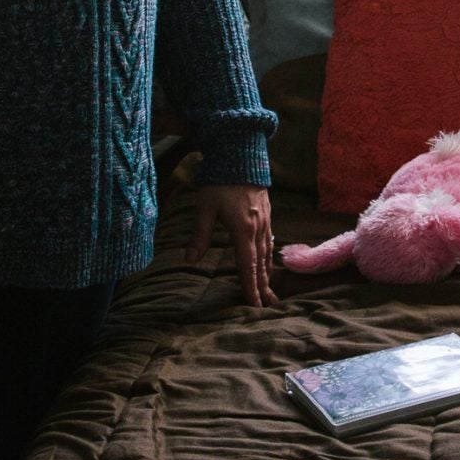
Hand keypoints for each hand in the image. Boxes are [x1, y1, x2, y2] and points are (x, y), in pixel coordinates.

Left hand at [191, 184, 273, 307]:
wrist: (241, 154)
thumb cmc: (220, 180)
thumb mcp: (205, 207)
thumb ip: (199, 234)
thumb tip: (190, 260)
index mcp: (243, 229)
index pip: (247, 265)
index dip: (250, 287)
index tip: (254, 305)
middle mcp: (258, 228)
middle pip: (261, 263)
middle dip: (264, 285)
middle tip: (268, 306)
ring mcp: (265, 220)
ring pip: (267, 252)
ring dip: (268, 273)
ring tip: (270, 290)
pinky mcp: (266, 213)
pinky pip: (269, 240)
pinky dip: (268, 256)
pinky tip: (267, 260)